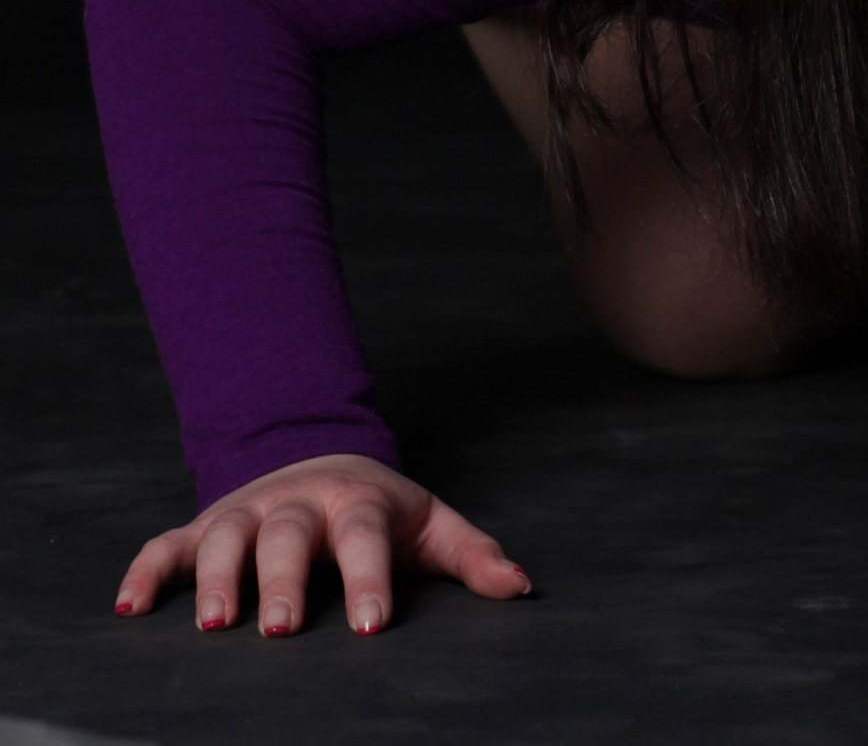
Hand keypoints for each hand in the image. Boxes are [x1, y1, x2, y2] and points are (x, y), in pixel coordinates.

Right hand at [111, 453, 532, 635]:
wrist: (323, 459)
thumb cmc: (381, 512)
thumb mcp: (431, 525)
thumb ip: (472, 555)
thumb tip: (520, 586)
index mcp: (359, 504)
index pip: (366, 538)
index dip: (369, 580)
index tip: (371, 626)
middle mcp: (299, 504)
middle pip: (289, 536)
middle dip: (282, 581)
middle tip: (279, 629)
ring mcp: (248, 512)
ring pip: (225, 536)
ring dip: (213, 577)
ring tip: (210, 623)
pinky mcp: (204, 527)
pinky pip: (166, 544)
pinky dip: (145, 570)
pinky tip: (128, 607)